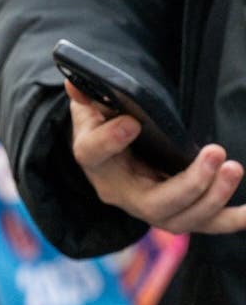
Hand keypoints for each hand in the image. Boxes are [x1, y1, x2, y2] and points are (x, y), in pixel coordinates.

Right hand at [68, 84, 245, 235]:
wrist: (116, 162)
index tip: (132, 123)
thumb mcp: (91, 112)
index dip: (110, 141)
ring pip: (182, 219)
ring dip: (213, 197)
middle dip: (189, 184)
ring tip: (233, 167)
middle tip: (215, 152)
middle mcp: (124, 195)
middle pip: (153, 204)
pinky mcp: (181, 214)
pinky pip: (208, 224)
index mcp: (97, 164)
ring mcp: (154, 210)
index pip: (93, 155)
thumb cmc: (106, 130)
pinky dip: (231, 220)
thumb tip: (75, 81)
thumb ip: (88, 98)